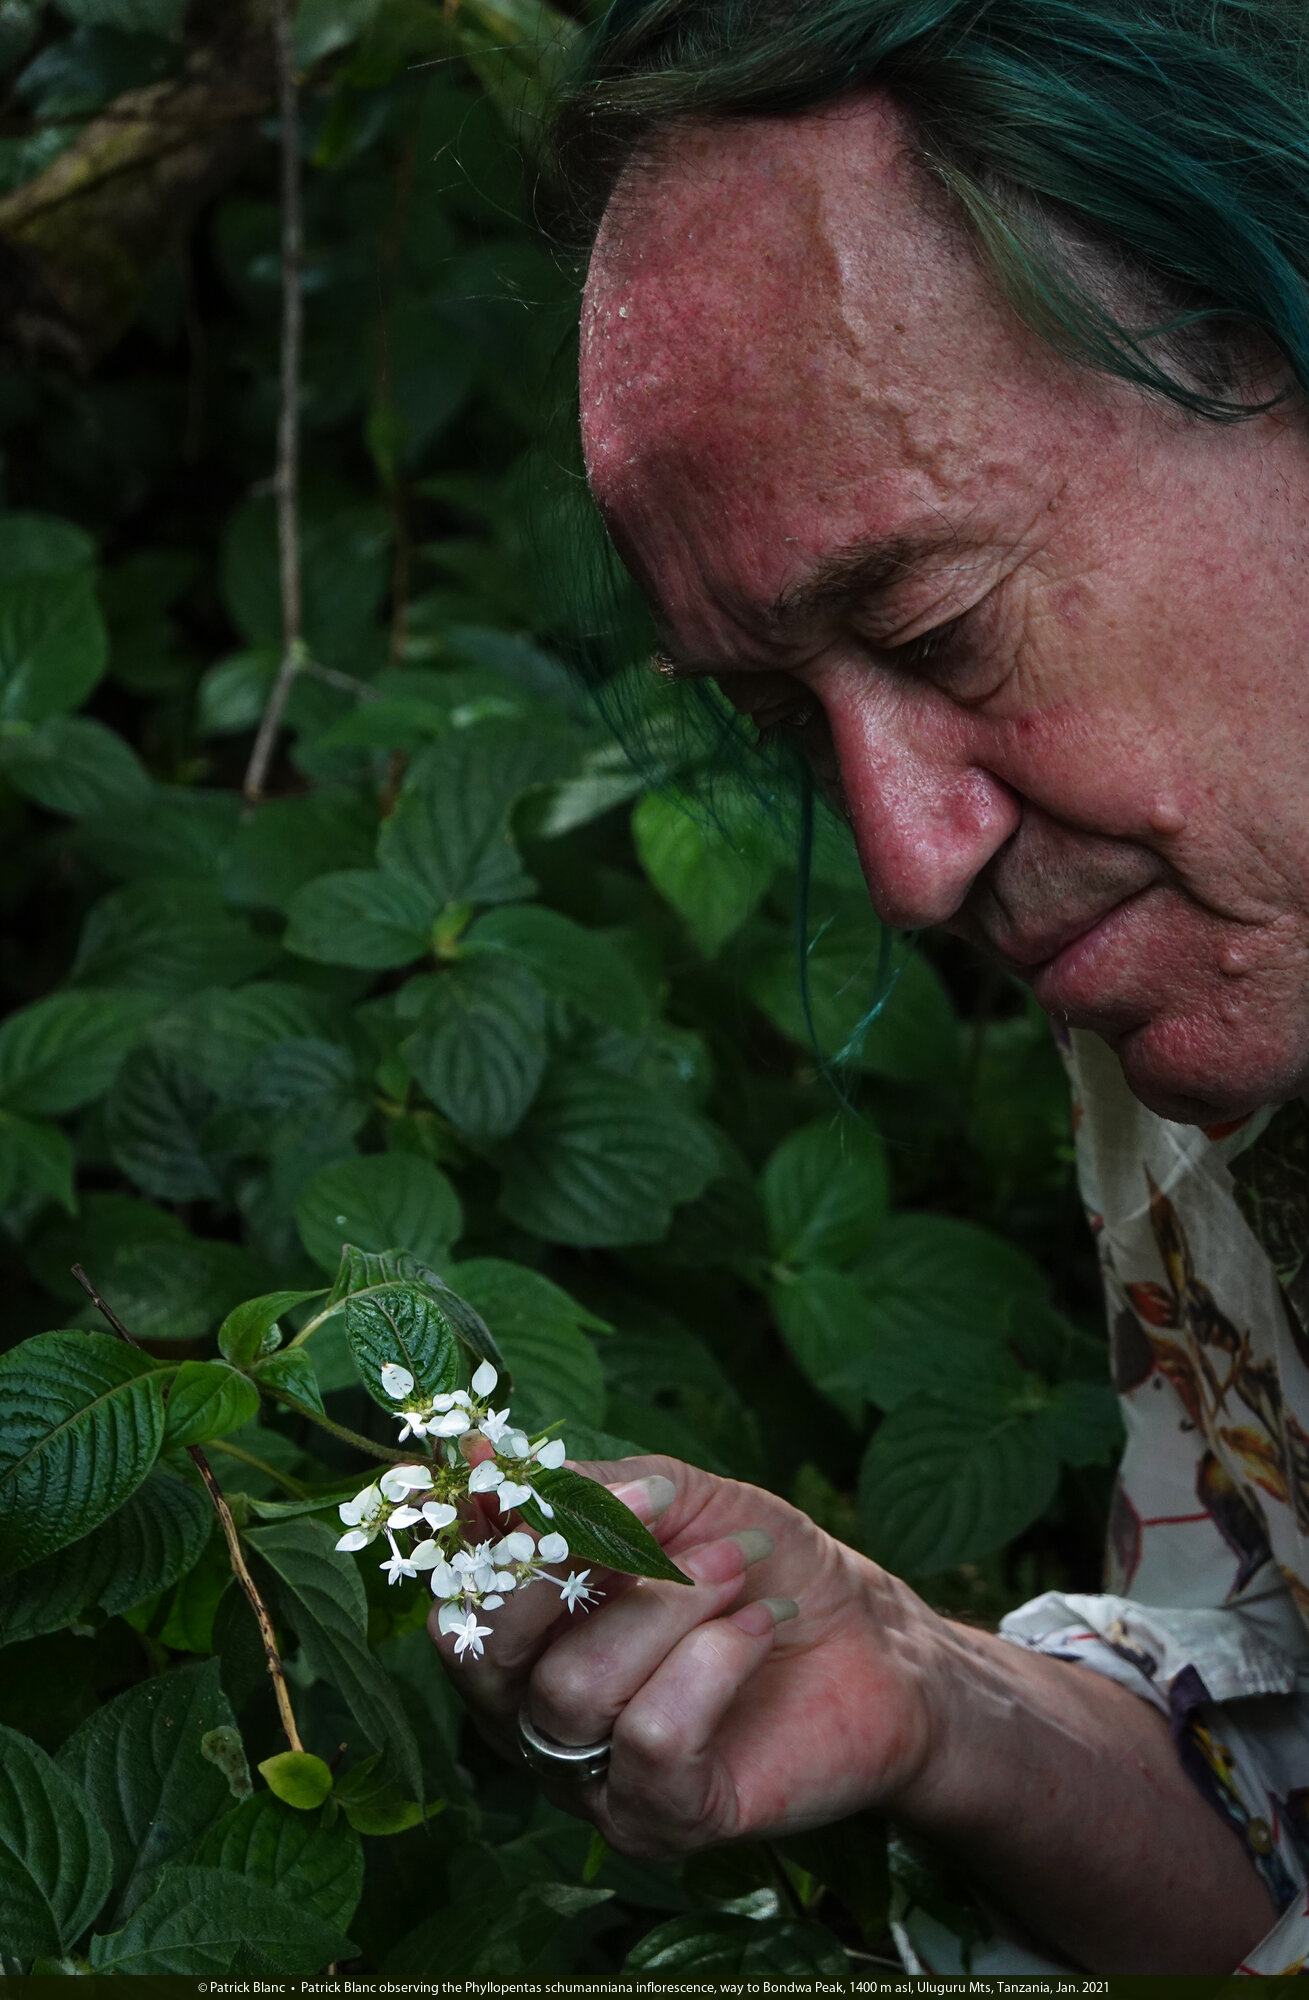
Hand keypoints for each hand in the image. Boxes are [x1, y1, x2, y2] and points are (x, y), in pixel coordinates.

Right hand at [429, 1452, 943, 1860]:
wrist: (874, 1640)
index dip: (477, 1528)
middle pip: (483, 1653)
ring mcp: (592, 1776)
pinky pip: (650, 1740)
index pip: (457, 1591)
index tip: (508, 1464)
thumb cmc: (762, 1563)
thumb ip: (581, 1489)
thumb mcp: (672, 1498)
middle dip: (562, 1564)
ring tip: (736, 1568)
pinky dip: (711, 1663)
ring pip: (572, 1690)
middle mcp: (533, 1713)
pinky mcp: (662, 1820)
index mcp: (523, 1632)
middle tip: (653, 1505)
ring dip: (667, 1604)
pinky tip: (758, 1627)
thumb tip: (486, 1464)